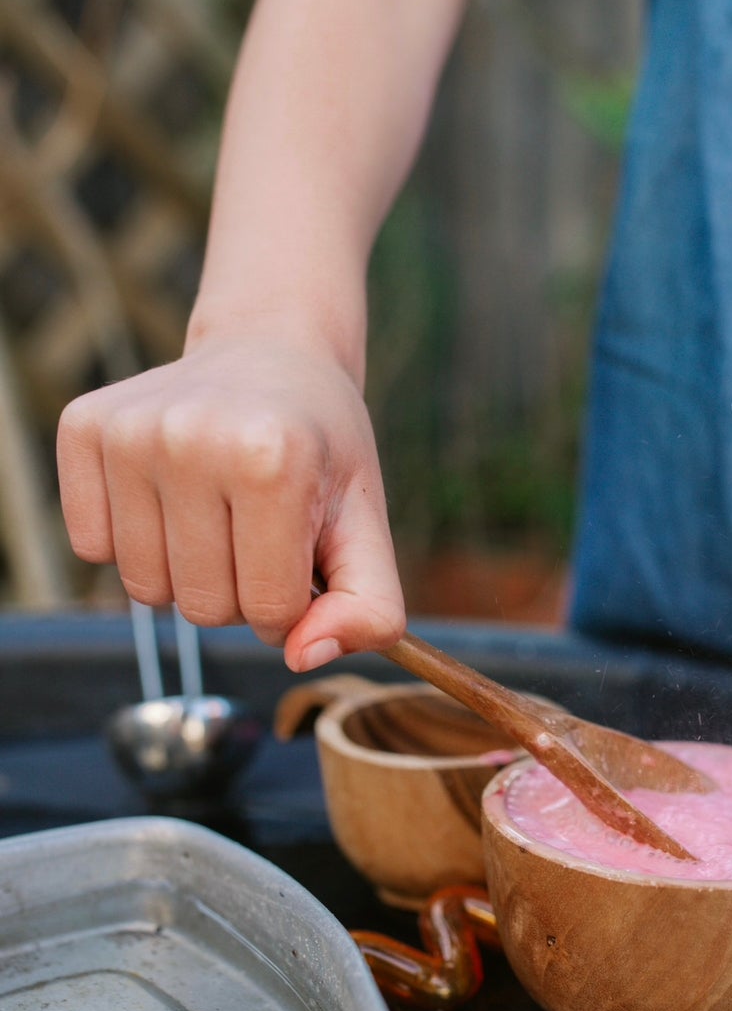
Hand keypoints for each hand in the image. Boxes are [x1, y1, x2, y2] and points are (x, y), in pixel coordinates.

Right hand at [57, 332, 405, 671]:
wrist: (270, 353)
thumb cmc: (320, 451)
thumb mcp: (367, 525)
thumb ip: (370, 608)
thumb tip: (304, 657)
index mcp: (270, 459)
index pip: (269, 610)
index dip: (291, 604)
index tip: (300, 557)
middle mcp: (190, 437)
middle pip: (203, 608)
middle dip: (240, 591)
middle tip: (258, 530)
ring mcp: (129, 431)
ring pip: (145, 590)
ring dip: (186, 572)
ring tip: (217, 513)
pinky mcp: (83, 429)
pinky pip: (92, 548)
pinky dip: (133, 543)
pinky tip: (168, 495)